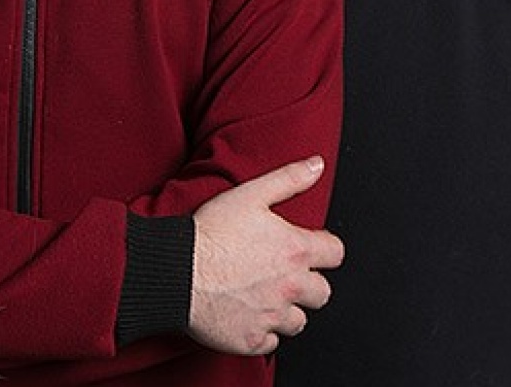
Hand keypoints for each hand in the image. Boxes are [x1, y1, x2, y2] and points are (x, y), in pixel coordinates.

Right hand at [188, 158, 342, 355]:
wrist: (174, 271)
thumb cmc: (209, 234)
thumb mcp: (251, 194)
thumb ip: (289, 179)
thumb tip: (316, 165)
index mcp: (295, 251)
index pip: (336, 254)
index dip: (325, 250)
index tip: (311, 249)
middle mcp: (290, 286)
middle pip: (322, 293)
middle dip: (310, 285)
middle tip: (286, 276)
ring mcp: (271, 315)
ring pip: (299, 321)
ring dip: (287, 311)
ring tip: (266, 297)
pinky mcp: (251, 339)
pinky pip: (272, 344)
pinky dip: (264, 333)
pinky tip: (249, 316)